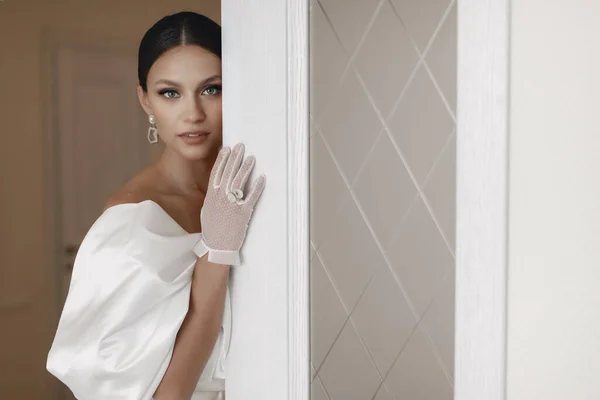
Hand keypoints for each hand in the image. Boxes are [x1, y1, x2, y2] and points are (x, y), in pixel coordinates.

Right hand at [192, 143, 265, 264]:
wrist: (216, 246)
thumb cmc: (212, 229)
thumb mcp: (208, 209)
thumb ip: (213, 196)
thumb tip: (218, 185)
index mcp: (211, 196)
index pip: (216, 173)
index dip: (222, 160)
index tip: (227, 149)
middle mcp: (220, 198)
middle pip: (228, 173)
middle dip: (235, 158)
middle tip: (241, 147)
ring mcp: (231, 205)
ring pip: (239, 182)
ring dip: (246, 168)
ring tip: (251, 158)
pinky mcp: (242, 213)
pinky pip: (251, 197)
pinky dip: (257, 187)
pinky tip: (262, 178)